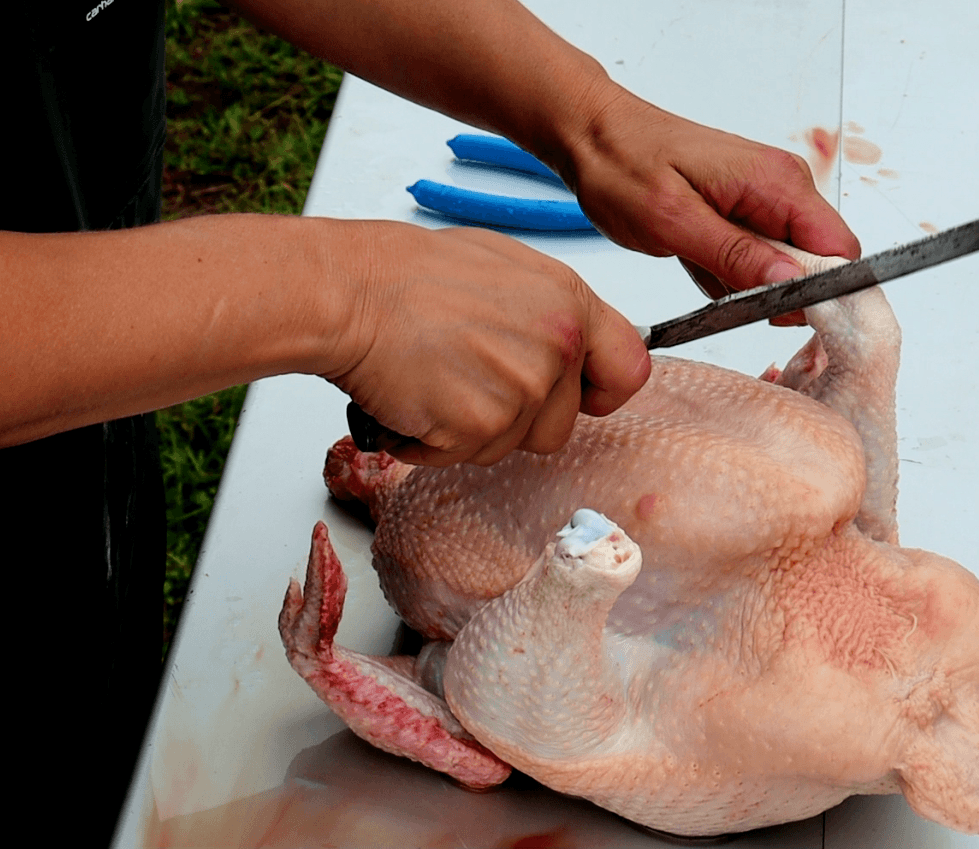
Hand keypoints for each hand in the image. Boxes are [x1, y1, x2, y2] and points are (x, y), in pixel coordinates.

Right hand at [327, 223, 649, 466]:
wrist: (350, 292)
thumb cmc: (409, 275)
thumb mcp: (506, 270)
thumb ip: (550, 315)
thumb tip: (570, 348)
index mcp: (570, 303)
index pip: (629, 370)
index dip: (600, 392)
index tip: (579, 395)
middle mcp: (556, 347)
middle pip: (560, 427)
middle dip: (516, 419)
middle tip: (468, 379)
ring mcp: (521, 390)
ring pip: (509, 447)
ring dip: (471, 430)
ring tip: (436, 378)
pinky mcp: (479, 426)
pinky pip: (463, 457)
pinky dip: (433, 441)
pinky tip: (415, 397)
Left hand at [560, 90, 860, 298]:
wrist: (593, 134)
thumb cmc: (623, 164)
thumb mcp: (675, 221)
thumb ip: (737, 254)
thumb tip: (791, 280)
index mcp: (776, 183)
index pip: (839, 250)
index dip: (820, 291)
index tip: (775, 310)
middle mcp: (781, 187)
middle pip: (816, 264)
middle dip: (774, 291)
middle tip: (722, 286)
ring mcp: (764, 199)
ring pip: (783, 267)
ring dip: (744, 283)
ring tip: (696, 261)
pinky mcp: (743, 212)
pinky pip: (755, 260)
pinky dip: (726, 272)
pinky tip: (693, 256)